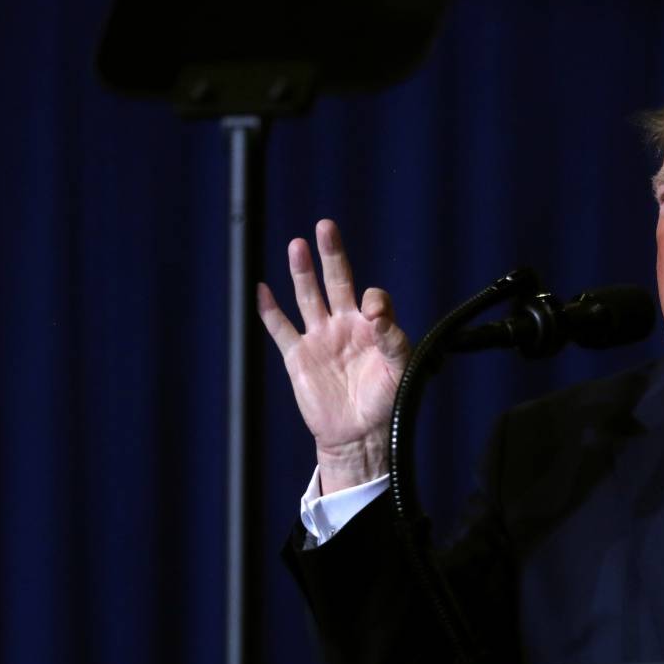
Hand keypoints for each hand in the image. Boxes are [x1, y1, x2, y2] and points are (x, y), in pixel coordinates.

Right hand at [258, 219, 410, 492]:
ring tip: (297, 245)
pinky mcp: (298, 357)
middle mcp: (345, 326)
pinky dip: (270, 310)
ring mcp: (320, 339)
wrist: (359, 437)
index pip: (371, 298)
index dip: (373, 299)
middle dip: (331, 255)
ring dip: (302, 272)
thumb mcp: (401, 370)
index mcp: (372, 328)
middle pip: (336, 281)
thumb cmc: (387, 404)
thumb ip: (395, 339)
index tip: (373, 313)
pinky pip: (281, 329)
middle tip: (326, 227)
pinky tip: (262, 289)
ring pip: (308, 297)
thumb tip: (377, 316)